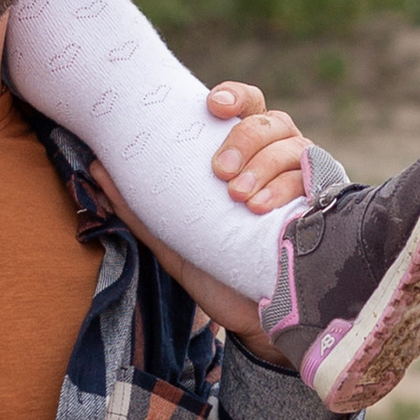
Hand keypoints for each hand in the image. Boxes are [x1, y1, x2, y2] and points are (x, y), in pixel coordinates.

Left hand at [86, 86, 319, 352]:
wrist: (256, 323)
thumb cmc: (217, 270)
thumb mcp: (173, 239)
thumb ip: (140, 206)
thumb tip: (94, 167)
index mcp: (246, 155)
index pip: (247, 105)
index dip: (233, 96)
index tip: (211, 106)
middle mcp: (279, 160)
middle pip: (271, 121)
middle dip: (244, 139)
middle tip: (220, 173)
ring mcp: (305, 182)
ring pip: (295, 146)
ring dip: (264, 166)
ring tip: (240, 198)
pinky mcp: (325, 208)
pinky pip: (314, 180)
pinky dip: (287, 189)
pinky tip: (263, 209)